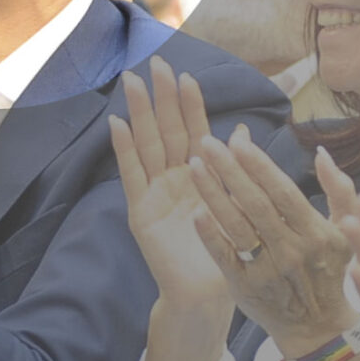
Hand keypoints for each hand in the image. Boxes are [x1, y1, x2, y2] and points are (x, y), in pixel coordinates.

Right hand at [110, 57, 230, 317]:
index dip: (190, 105)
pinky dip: (123, 149)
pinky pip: (131, 175)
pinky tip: (116, 124)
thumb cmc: (227, 253)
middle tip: (155, 63)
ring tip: (130, 82)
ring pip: (147, 145)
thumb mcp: (238, 205)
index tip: (187, 75)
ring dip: (139, 114)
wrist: (207, 297)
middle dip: (161, 98)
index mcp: (201, 176)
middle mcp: (176, 180)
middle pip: (167, 131)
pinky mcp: (141, 212)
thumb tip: (243, 128)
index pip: (195, 132)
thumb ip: (236, 167)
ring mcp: (155, 194)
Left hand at [188, 123, 356, 355]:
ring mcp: (266, 270)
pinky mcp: (245, 287)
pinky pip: (224, 257)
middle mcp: (290, 250)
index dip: (259, 165)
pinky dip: (210, 235)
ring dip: (213, 194)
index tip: (238, 140)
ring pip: (236, 226)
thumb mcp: (347, 231)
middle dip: (229, 170)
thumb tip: (322, 152)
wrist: (316, 327)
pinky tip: (196, 212)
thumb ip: (340, 189)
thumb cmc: (330, 271)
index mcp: (315, 232)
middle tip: (206, 142)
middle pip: (255, 204)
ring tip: (194, 165)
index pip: (283, 192)